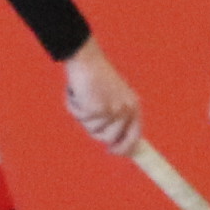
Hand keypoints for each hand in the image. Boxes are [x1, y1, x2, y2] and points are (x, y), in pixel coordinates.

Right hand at [60, 42, 143, 156]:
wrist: (86, 58)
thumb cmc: (96, 75)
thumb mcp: (113, 96)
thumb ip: (115, 116)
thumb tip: (110, 140)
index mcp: (133, 105)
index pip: (134, 136)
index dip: (125, 147)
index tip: (113, 151)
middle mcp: (125, 109)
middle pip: (109, 138)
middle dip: (95, 130)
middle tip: (87, 114)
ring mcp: (111, 111)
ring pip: (92, 130)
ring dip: (83, 116)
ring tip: (83, 97)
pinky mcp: (96, 109)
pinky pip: (80, 118)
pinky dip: (74, 107)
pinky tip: (76, 93)